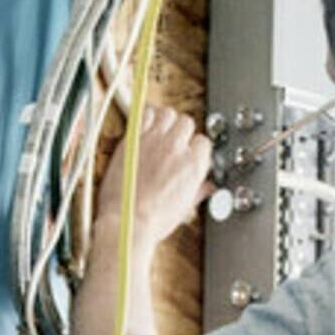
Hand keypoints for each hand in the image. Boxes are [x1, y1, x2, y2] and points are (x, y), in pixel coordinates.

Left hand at [95, 103, 212, 249]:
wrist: (128, 221)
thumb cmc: (153, 220)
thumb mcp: (184, 208)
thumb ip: (198, 191)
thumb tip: (207, 188)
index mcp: (193, 165)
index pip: (203, 141)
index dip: (195, 147)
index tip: (188, 152)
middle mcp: (176, 148)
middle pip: (186, 122)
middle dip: (181, 131)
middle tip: (173, 141)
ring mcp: (154, 140)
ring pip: (167, 113)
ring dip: (165, 120)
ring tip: (159, 131)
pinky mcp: (133, 138)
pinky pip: (145, 114)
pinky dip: (146, 116)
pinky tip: (144, 125)